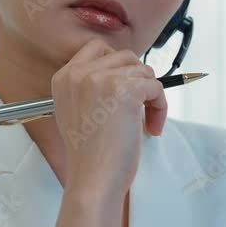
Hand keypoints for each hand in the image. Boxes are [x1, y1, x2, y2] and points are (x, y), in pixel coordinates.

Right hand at [50, 37, 167, 199]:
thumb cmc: (89, 154)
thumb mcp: (74, 111)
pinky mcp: (126, 90)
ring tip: (147, 122)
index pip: (96, 48)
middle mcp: (80, 73)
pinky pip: (156, 87)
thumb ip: (89, 87)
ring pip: (143, 71)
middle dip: (138, 80)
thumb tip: (123, 72)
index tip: (126, 84)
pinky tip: (153, 127)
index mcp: (64, 77)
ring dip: (151, 95)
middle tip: (140, 107)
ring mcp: (102, 79)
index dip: (117, 63)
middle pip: (125, 56)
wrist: (92, 179)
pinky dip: (161, 107)